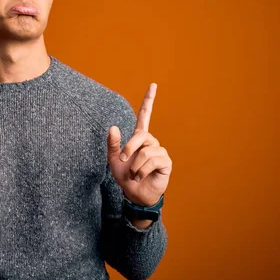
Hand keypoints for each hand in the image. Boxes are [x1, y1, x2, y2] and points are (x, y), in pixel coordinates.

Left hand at [107, 83, 171, 206]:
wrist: (134, 195)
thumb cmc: (125, 177)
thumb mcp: (114, 160)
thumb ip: (113, 144)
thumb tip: (113, 127)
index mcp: (139, 138)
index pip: (145, 115)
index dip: (149, 100)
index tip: (153, 84)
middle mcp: (151, 142)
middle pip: (140, 135)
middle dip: (128, 149)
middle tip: (123, 161)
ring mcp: (160, 151)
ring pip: (145, 151)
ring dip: (134, 165)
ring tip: (134, 174)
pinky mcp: (166, 162)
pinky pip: (152, 161)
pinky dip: (142, 171)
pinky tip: (141, 177)